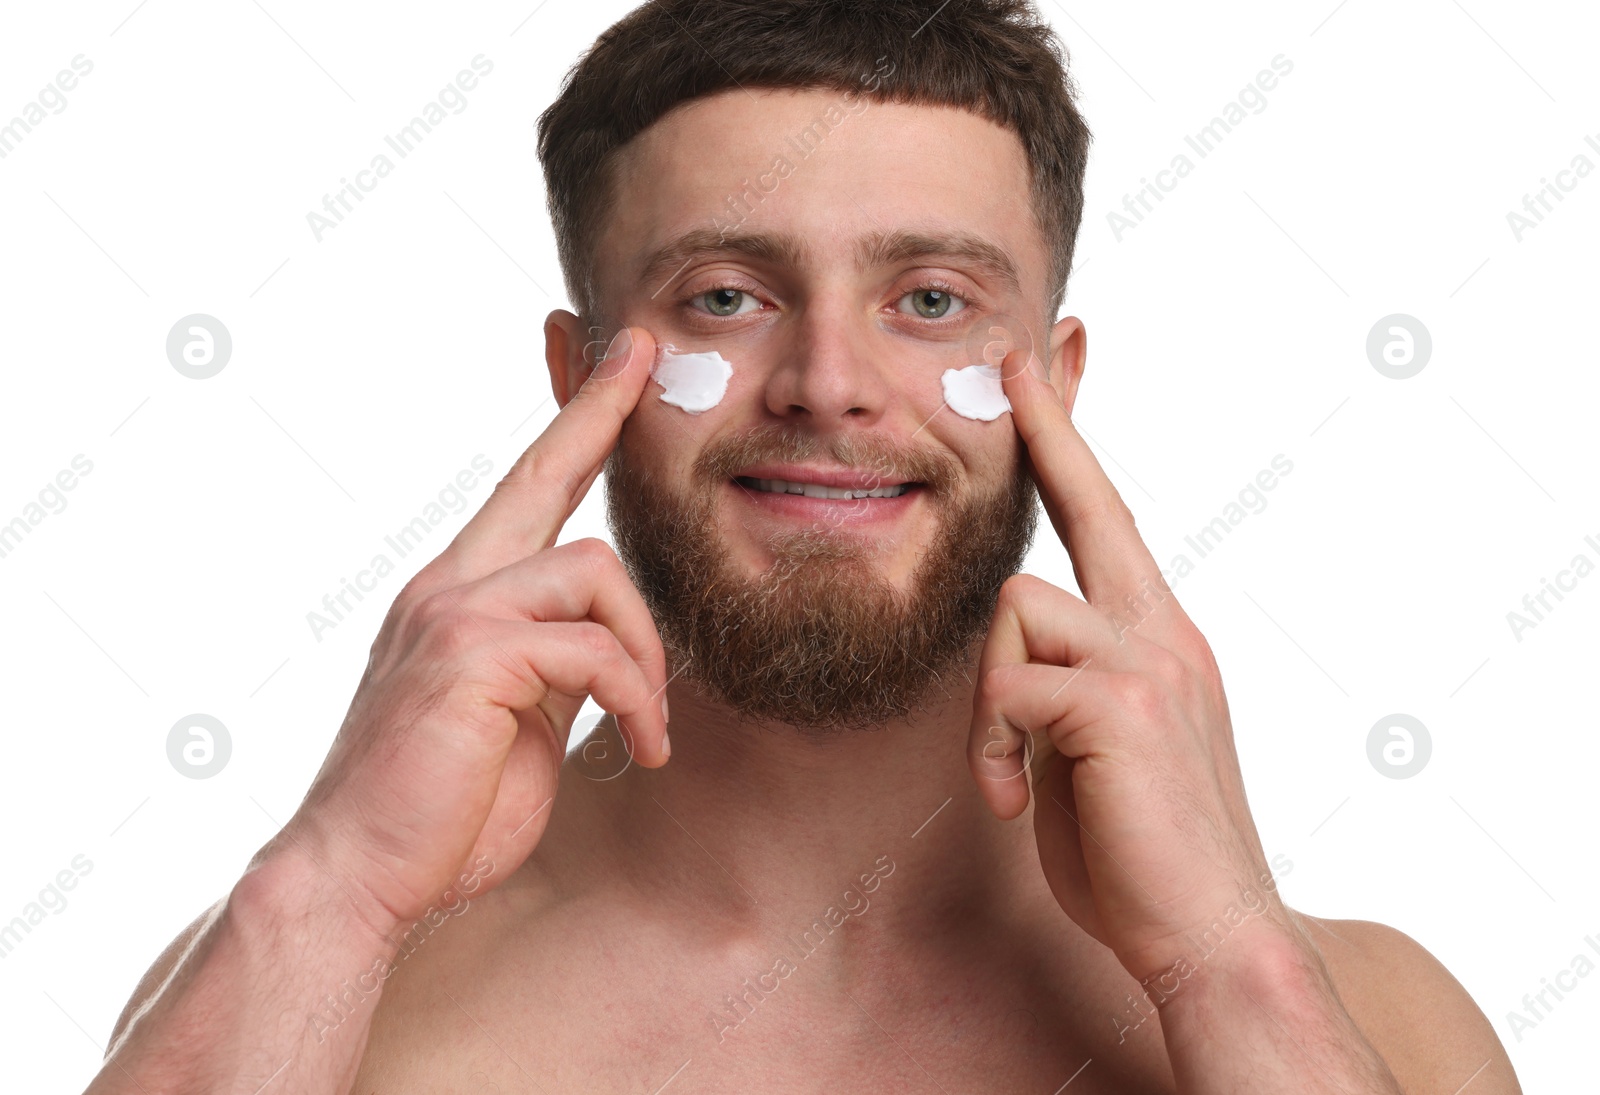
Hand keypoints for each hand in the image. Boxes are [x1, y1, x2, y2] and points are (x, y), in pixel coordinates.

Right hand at [280, 326, 670, 936]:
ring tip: (648, 722)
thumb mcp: (513, 719)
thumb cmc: (440, 809)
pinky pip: (592, 647)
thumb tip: (603, 641)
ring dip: (645, 650)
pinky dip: (634, 697)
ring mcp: (452, 613)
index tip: (612, 361)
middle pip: (539, 472)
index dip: (570, 421)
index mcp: (456, 594)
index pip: (521, 489)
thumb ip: (552, 664)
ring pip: (594, 570)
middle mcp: (447, 584)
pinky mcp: (470, 656)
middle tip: (643, 354)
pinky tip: (640, 746)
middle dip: (597, 409)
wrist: (358, 878)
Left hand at [966, 345, 1285, 983]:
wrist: (1212, 937)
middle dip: (1050, 427)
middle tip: (1015, 361)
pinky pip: (1011, 682)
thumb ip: (1064, 689)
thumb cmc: (1143, 852)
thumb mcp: (1095, 751)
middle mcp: (1164, 632)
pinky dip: (992, 746)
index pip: (1111, 520)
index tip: (1050, 366)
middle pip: (1091, 504)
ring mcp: (1150, 662)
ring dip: (987, 697)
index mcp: (1160, 640)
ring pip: (1017, 607)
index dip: (1073, 442)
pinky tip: (1014, 802)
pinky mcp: (1120, 705)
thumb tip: (1016, 660)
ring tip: (1007, 776)